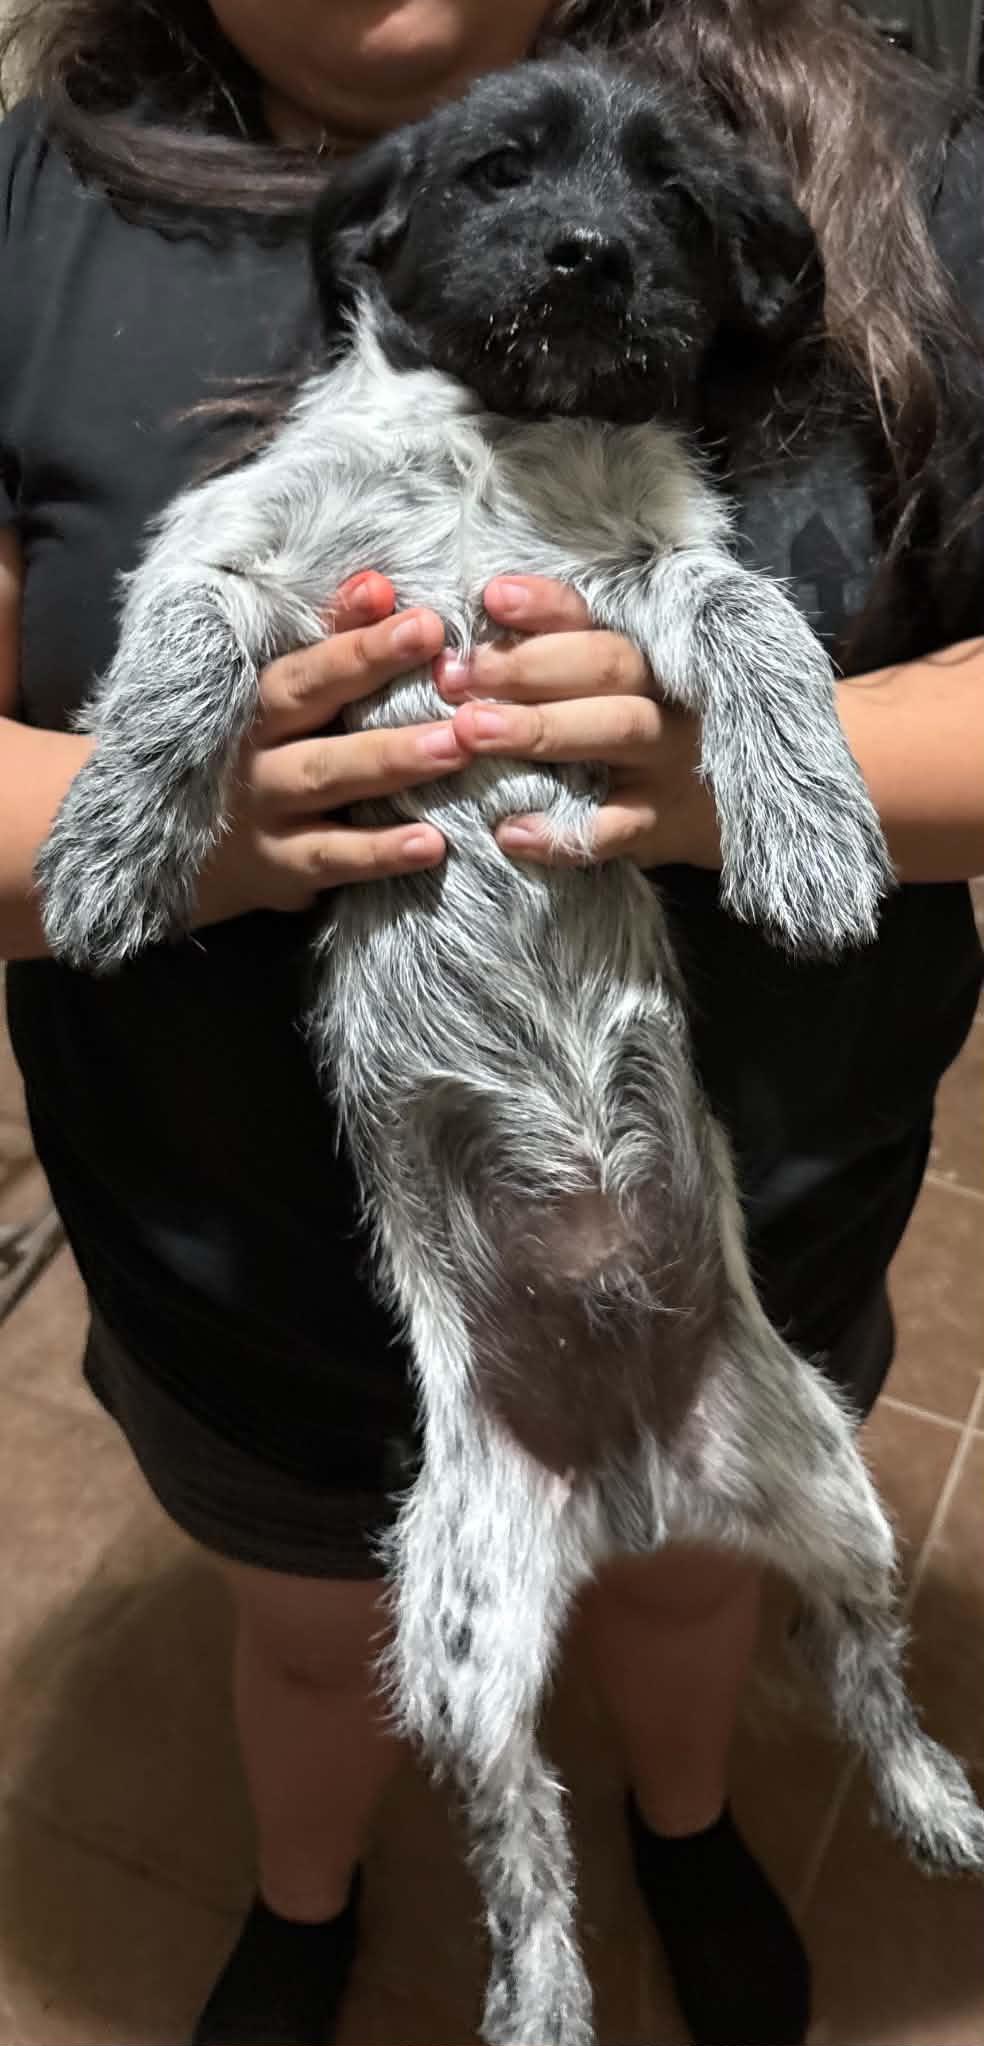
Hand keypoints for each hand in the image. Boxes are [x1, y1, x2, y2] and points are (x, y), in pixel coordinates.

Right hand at [194, 574, 463, 926]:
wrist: (184, 859)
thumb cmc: (254, 762)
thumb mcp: (277, 705)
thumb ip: (329, 645)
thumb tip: (377, 584)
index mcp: (254, 702)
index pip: (305, 659)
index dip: (356, 635)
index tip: (418, 616)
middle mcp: (252, 748)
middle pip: (308, 701)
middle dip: (371, 669)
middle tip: (441, 652)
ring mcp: (264, 810)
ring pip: (326, 776)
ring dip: (392, 760)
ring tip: (456, 746)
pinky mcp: (281, 868)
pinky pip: (334, 857)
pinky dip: (380, 852)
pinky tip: (433, 843)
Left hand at [435, 577, 720, 870]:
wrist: (731, 810)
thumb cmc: (649, 736)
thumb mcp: (623, 690)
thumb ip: (562, 660)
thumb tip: (470, 641)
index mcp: (647, 657)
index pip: (597, 618)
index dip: (547, 605)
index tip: (493, 596)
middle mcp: (663, 699)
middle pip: (606, 667)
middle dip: (527, 666)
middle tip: (457, 675)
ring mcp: (667, 762)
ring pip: (616, 731)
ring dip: (540, 728)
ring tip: (470, 730)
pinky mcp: (662, 825)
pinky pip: (614, 829)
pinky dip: (562, 833)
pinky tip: (510, 831)